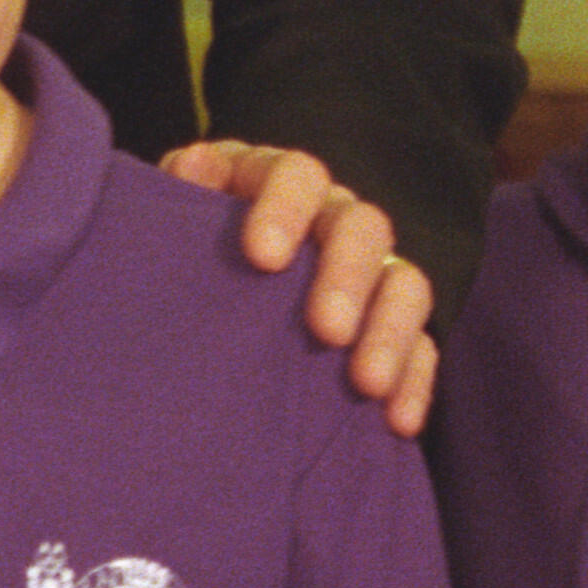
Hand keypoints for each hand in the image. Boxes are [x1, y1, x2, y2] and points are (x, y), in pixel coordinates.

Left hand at [162, 143, 436, 432]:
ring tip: (366, 384)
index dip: (285, 207)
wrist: (187, 312)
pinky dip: (415, 384)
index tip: (263, 257)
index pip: (297, 174)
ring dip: (391, 332)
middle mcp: (333, 216)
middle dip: (347, 276)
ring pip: (405, 284)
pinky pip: (422, 347)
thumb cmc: (173, 259)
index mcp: (277, 182)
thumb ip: (177, 202)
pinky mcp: (390, 324)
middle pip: (361, 226)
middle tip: (326, 330)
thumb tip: (194, 165)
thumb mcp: (165, 228)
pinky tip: (398, 422)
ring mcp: (370, 269)